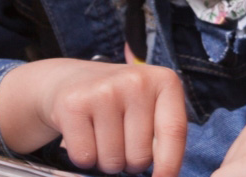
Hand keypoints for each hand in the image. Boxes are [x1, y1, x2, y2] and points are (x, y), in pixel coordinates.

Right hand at [0, 58, 187, 176]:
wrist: (70, 79)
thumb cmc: (120, 102)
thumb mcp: (150, 107)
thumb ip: (164, 136)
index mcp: (164, 81)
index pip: (174, 132)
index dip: (170, 165)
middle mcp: (135, 81)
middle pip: (141, 156)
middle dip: (131, 162)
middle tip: (121, 141)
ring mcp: (103, 91)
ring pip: (112, 161)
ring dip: (107, 161)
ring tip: (102, 136)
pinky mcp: (73, 105)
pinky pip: (85, 157)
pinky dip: (84, 158)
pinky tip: (84, 135)